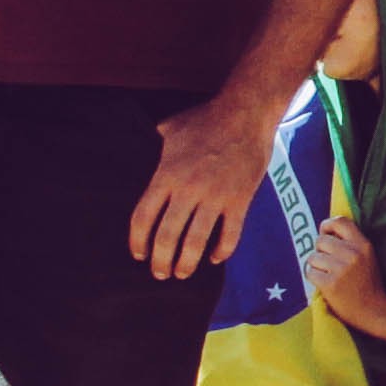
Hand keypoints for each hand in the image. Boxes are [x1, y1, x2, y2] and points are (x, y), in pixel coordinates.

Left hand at [129, 94, 272, 278]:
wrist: (247, 113)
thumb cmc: (207, 118)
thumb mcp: (172, 127)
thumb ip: (158, 139)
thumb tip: (150, 135)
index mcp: (166, 176)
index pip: (143, 218)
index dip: (138, 241)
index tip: (139, 255)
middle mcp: (187, 190)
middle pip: (167, 236)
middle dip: (161, 261)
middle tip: (160, 273)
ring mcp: (215, 196)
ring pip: (196, 240)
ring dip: (187, 262)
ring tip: (182, 273)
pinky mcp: (240, 199)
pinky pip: (230, 233)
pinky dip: (223, 250)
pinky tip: (216, 258)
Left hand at [306, 212, 384, 323]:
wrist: (373, 309)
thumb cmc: (367, 282)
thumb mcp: (367, 256)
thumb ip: (351, 242)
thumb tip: (324, 230)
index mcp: (363, 244)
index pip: (340, 221)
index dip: (327, 225)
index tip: (325, 233)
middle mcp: (353, 253)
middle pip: (320, 240)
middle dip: (320, 251)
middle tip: (329, 263)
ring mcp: (341, 269)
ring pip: (312, 257)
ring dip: (316, 266)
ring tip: (328, 274)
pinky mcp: (330, 284)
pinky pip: (310, 272)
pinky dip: (314, 278)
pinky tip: (325, 283)